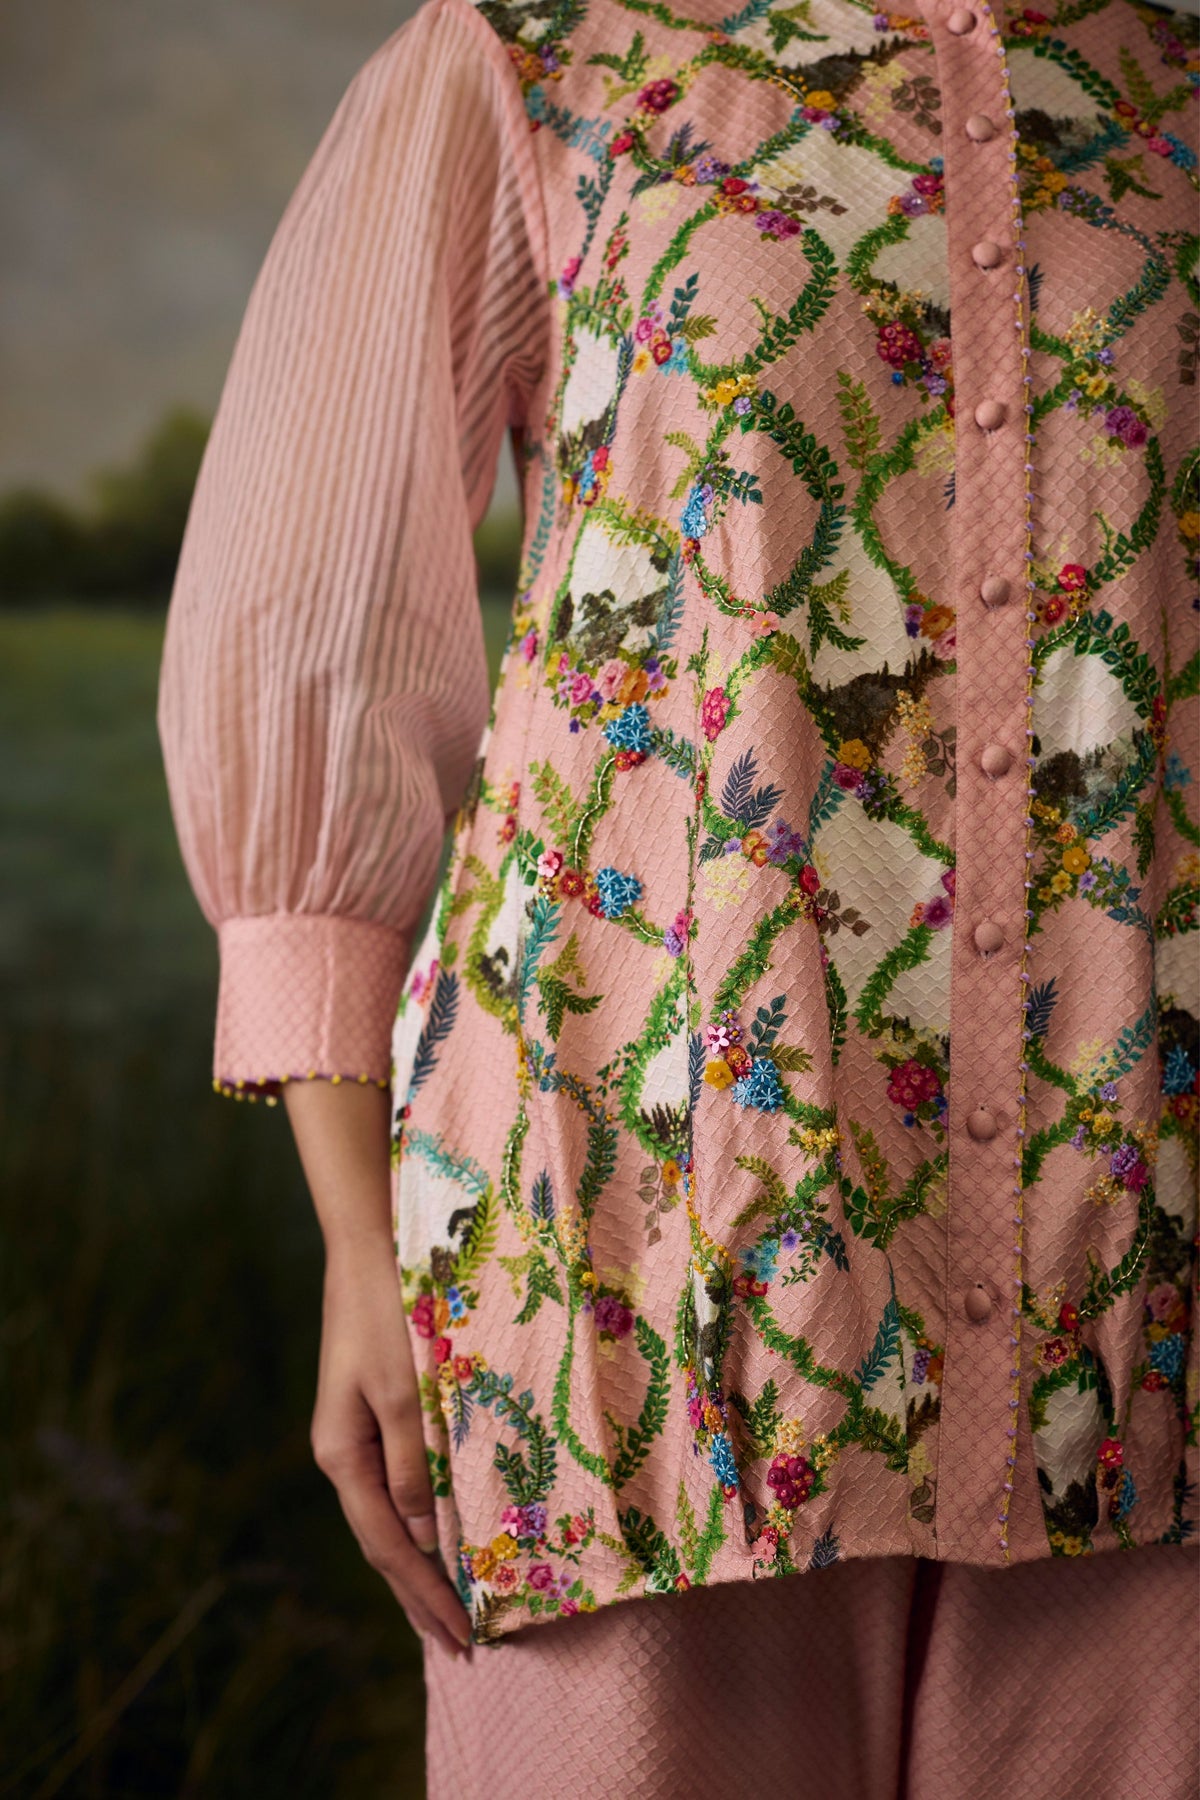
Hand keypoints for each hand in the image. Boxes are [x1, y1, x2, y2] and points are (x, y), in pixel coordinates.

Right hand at [311, 1245, 472, 1657]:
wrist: (368, 1245)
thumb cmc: (389, 1313)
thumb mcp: (404, 1392)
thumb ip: (413, 1464)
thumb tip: (424, 1538)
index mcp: (342, 1455)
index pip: (390, 1546)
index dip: (427, 1595)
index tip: (465, 1638)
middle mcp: (343, 1453)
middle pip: (384, 1543)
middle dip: (421, 1596)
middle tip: (463, 1645)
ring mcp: (355, 1434)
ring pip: (389, 1518)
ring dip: (421, 1565)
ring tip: (450, 1608)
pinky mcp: (374, 1412)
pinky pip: (398, 1484)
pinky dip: (421, 1520)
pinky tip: (440, 1533)